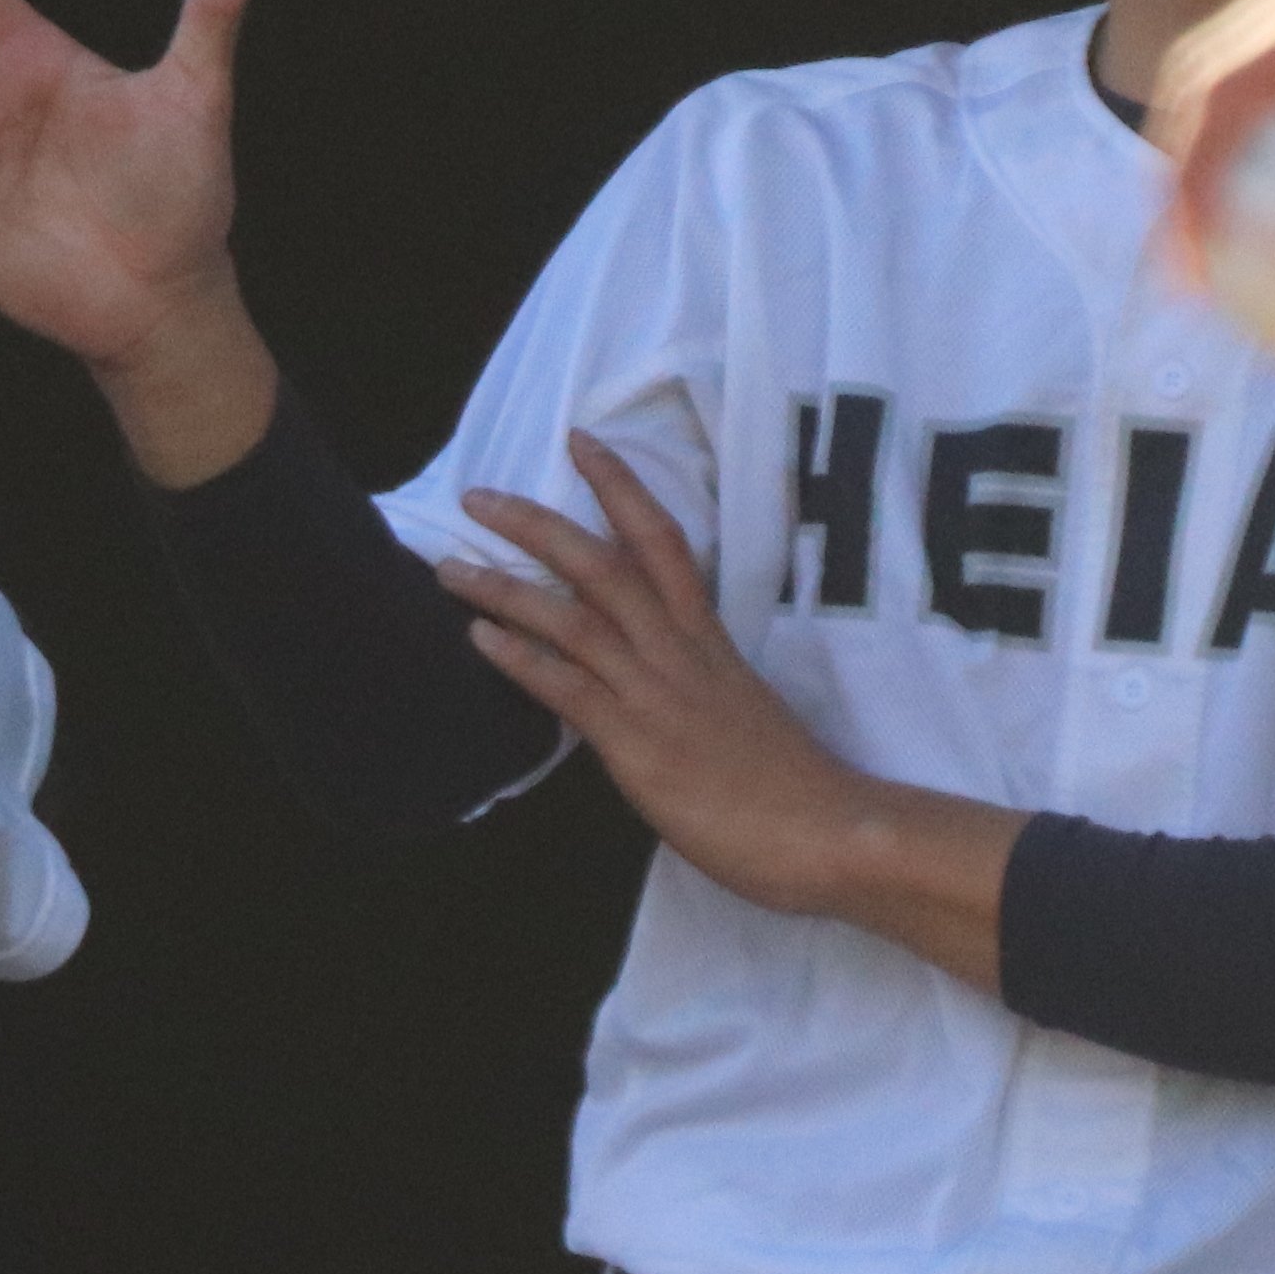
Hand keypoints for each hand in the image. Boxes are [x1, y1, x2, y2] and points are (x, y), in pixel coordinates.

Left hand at [438, 437, 1016, 984]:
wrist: (825, 829)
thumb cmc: (789, 785)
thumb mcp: (739, 711)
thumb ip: (693, 686)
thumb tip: (651, 685)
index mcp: (708, 639)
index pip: (663, 540)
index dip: (620, 488)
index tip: (581, 444)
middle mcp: (679, 653)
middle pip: (603, 564)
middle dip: (537, 523)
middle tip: (479, 495)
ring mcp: (657, 694)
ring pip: (573, 618)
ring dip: (505, 588)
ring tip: (449, 567)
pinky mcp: (638, 744)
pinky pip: (570, 689)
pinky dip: (521, 659)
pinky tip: (480, 638)